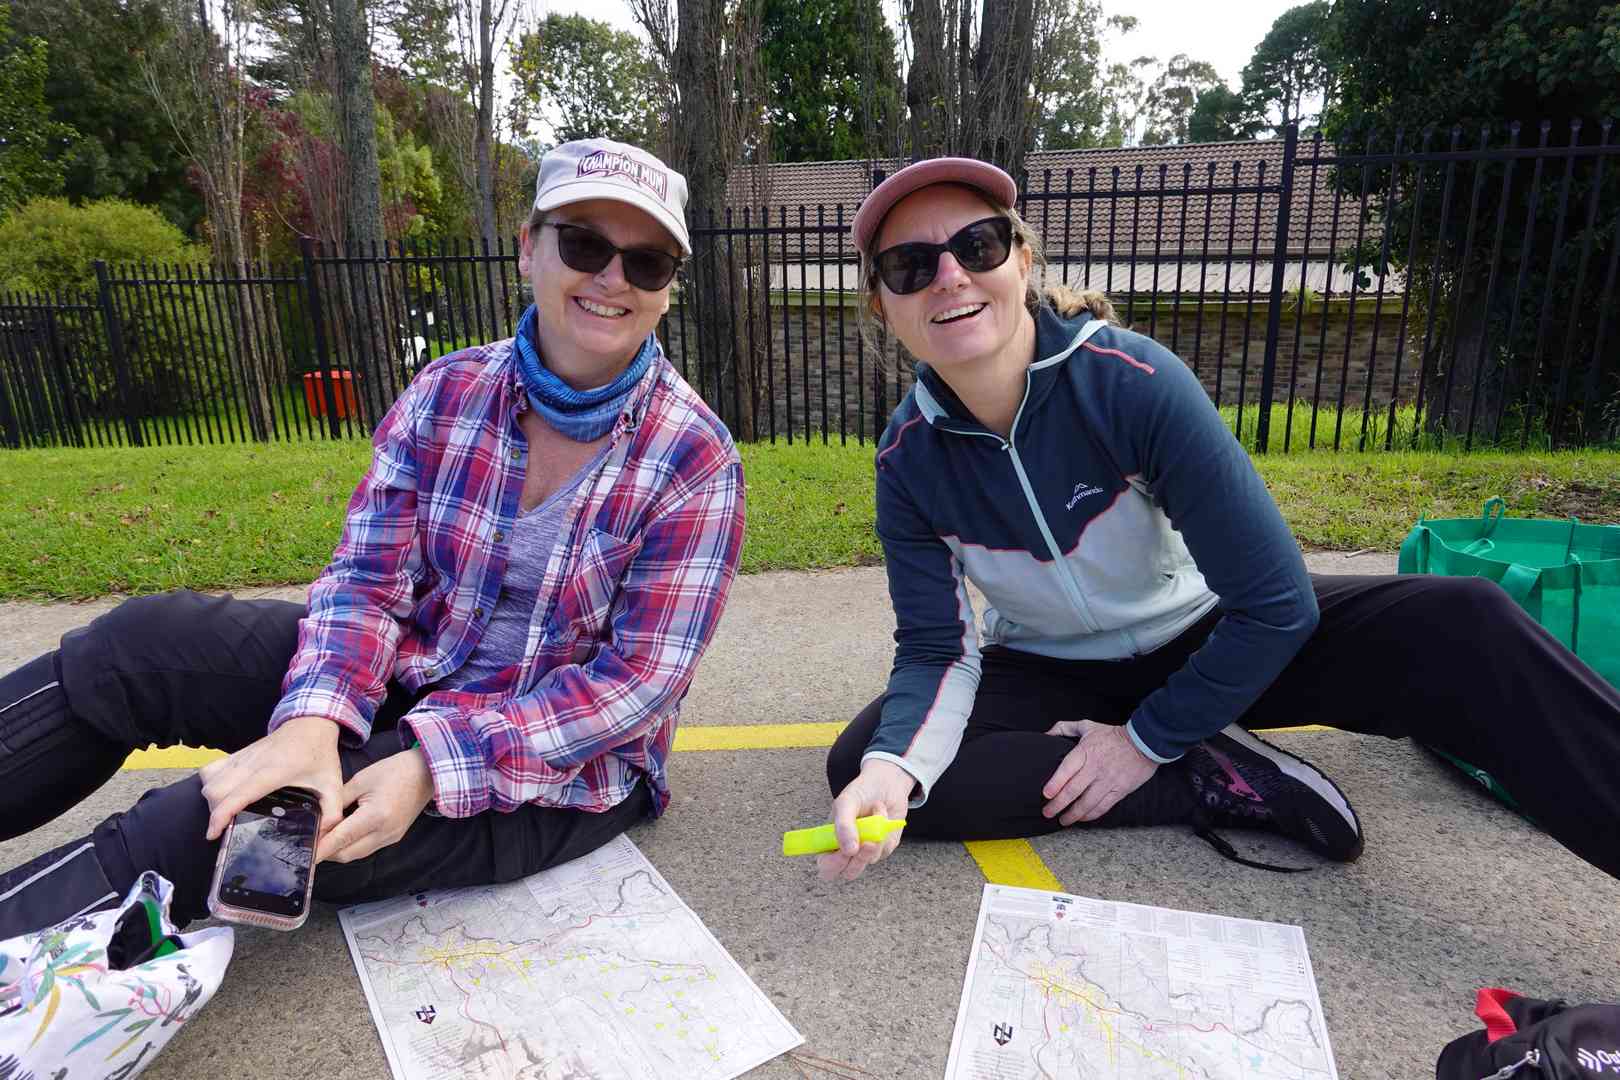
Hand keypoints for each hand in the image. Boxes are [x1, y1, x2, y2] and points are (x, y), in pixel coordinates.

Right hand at [200, 715, 343, 841]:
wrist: (311, 723)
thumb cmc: (320, 753)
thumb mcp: (333, 785)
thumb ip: (332, 813)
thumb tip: (324, 840)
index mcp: (274, 771)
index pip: (239, 794)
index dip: (222, 814)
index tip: (213, 833)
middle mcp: (253, 763)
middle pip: (216, 789)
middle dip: (214, 812)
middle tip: (225, 829)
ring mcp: (243, 756)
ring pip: (210, 779)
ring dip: (211, 800)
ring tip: (224, 815)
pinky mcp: (238, 754)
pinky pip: (212, 768)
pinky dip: (210, 785)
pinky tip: (222, 797)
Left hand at [318, 748, 434, 863]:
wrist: (427, 773)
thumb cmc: (394, 771)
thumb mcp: (361, 780)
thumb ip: (338, 801)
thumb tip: (319, 818)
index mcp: (375, 816)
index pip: (340, 839)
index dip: (319, 849)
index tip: (303, 854)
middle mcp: (384, 832)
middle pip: (346, 854)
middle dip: (326, 851)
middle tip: (310, 840)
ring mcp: (391, 837)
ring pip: (356, 854)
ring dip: (339, 849)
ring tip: (325, 836)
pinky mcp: (394, 837)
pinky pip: (367, 849)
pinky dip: (352, 845)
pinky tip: (344, 833)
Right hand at [817, 760, 915, 883]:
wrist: (886, 783)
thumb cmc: (861, 792)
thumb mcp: (846, 802)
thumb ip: (842, 825)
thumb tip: (849, 850)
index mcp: (830, 841)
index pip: (826, 866)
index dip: (833, 864)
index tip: (846, 851)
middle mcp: (847, 850)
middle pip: (848, 873)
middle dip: (858, 860)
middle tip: (867, 842)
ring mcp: (866, 851)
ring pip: (869, 860)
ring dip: (875, 835)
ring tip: (876, 810)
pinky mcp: (883, 848)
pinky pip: (884, 850)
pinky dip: (885, 830)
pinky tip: (882, 815)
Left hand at [1041, 719, 1157, 825]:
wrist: (1144, 742)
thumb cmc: (1113, 735)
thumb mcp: (1087, 726)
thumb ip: (1065, 728)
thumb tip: (1047, 734)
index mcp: (1085, 752)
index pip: (1066, 769)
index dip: (1055, 784)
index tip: (1046, 794)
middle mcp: (1095, 768)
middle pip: (1073, 790)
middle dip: (1058, 805)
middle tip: (1047, 812)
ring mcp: (1108, 781)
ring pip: (1087, 802)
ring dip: (1073, 814)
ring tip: (1063, 821)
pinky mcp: (1119, 790)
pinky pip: (1103, 806)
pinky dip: (1091, 815)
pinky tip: (1082, 818)